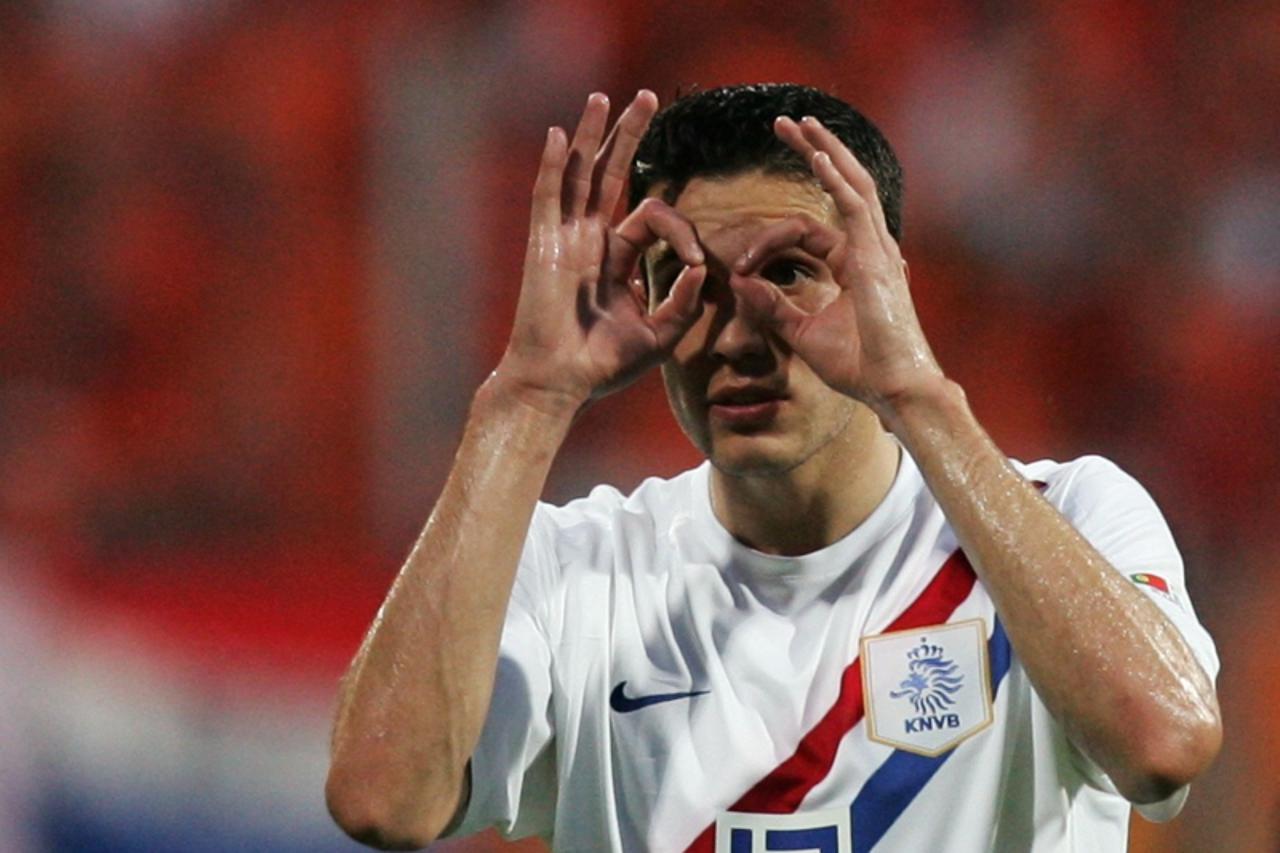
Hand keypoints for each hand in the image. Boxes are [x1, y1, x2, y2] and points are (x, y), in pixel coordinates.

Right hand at [494, 91, 706, 416]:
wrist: (561, 383)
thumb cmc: (604, 365)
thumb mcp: (660, 334)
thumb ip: (683, 302)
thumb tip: (699, 268)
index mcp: (616, 258)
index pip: (651, 216)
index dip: (680, 231)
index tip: (693, 263)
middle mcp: (590, 240)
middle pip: (610, 174)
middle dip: (629, 134)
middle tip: (647, 96)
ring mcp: (565, 239)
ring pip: (580, 174)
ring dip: (592, 135)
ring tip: (603, 97)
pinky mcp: (545, 247)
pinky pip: (549, 198)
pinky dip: (554, 166)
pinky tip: (560, 135)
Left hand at [730, 116, 943, 414]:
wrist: (892, 387)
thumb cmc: (858, 366)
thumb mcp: (802, 333)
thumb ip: (772, 306)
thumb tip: (739, 284)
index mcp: (854, 264)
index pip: (807, 230)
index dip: (767, 241)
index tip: (738, 266)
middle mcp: (870, 248)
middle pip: (841, 185)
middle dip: (814, 150)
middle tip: (785, 123)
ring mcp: (878, 248)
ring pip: (851, 184)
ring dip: (824, 150)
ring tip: (799, 123)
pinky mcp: (876, 257)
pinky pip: (854, 207)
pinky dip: (834, 180)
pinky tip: (815, 157)